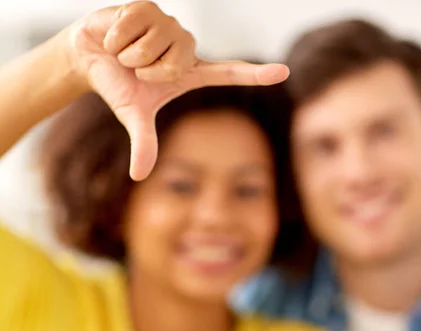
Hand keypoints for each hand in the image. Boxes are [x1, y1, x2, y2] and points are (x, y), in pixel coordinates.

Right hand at [63, 1, 288, 180]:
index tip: (283, 72)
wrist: (90, 56)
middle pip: (174, 64)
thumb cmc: (120, 85)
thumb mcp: (133, 115)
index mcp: (191, 72)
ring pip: (152, 44)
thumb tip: (139, 176)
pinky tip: (116, 35)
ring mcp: (170, 24)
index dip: (255, 74)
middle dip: (145, 70)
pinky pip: (133, 24)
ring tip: (125, 51)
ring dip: (129, 52)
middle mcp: (186, 46)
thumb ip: (144, 142)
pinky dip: (116, 36)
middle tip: (135, 67)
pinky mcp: (149, 6)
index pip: (230, 73)